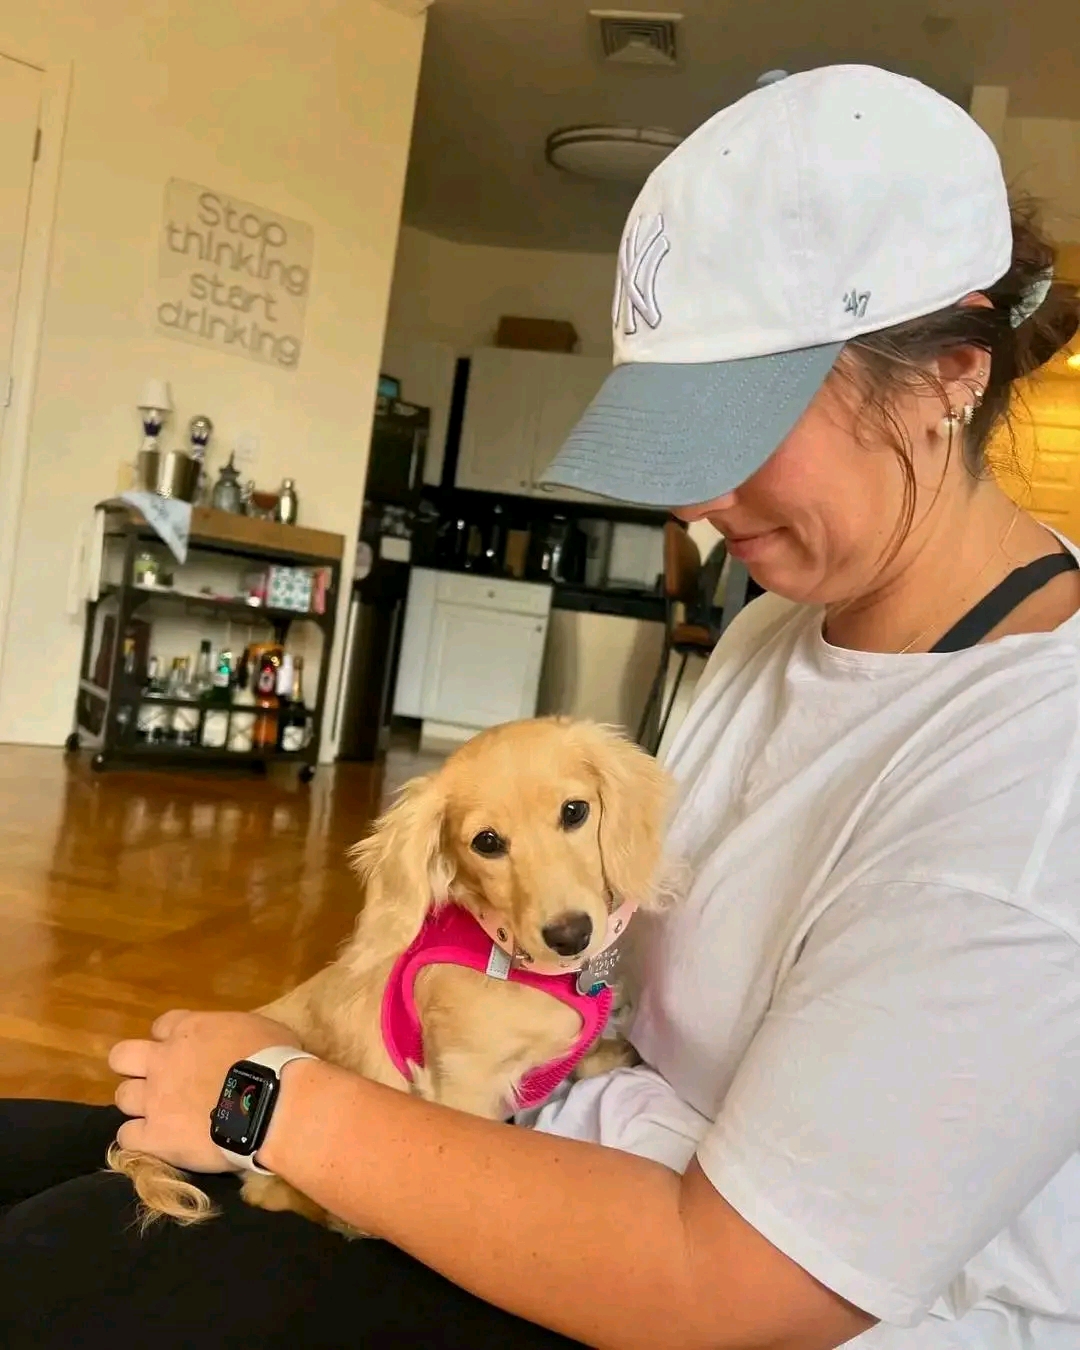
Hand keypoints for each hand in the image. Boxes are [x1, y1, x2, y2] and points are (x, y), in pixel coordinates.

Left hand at [109, 1009, 299, 1172]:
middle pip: (122, 1056)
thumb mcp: (258, 1028)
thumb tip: (237, 1043)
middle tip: (158, 1080)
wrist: (272, 1104)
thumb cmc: (274, 1060)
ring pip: (123, 1097)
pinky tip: (157, 1143)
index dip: (170, 1039)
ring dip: (139, 1105)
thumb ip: (234, 1034)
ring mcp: (154, 1099)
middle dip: (134, 1067)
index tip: (184, 1051)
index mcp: (189, 1029)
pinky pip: (126, 1137)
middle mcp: (162, 1060)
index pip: (162, 1026)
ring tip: (161, 1117)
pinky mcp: (154, 1136)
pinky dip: (139, 1140)